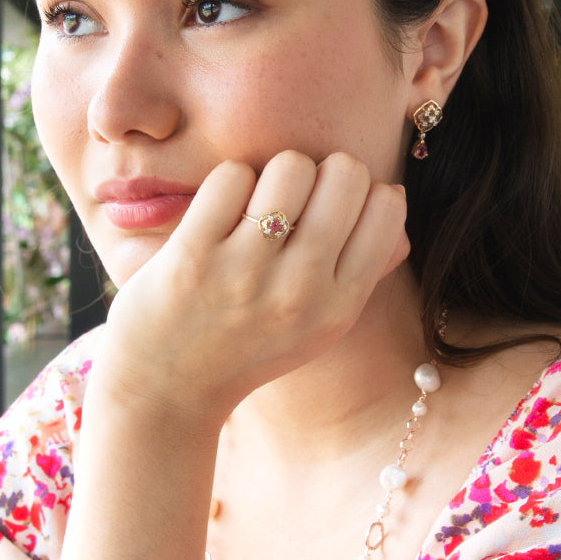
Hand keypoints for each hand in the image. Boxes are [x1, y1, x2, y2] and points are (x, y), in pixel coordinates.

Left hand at [89, 150, 409, 429]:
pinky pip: (231, 177)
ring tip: (255, 204)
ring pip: (290, 167)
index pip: (387, 207)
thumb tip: (395, 197)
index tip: (332, 205)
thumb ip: (363, 270)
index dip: (361, 191)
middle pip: (345, 173)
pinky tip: (218, 213)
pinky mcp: (192, 256)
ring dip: (272, 174)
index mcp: (339, 307)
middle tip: (293, 199)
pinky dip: (227, 183)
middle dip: (321, 172)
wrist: (165, 392)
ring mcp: (246, 273)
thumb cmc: (245, 349)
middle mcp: (301, 291)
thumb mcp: (318, 328)